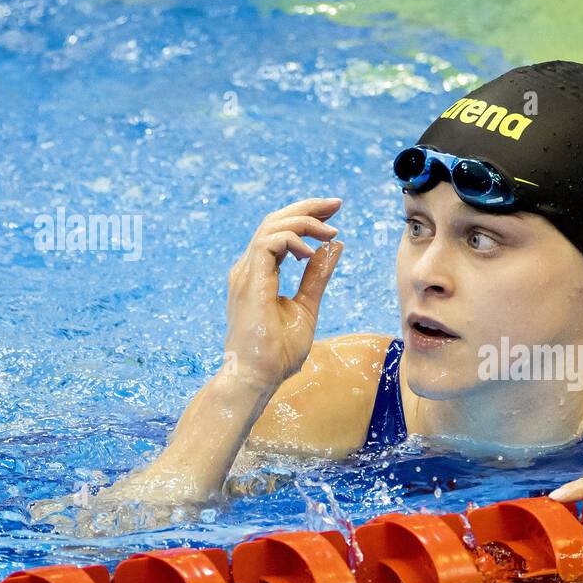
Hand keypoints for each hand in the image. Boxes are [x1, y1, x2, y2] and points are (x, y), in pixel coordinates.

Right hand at [224, 197, 343, 389]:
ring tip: (330, 232)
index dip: (306, 216)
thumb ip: (317, 276)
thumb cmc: (277, 352)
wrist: (257, 378)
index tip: (334, 213)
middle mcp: (249, 268)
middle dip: (308, 208)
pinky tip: (311, 252)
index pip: (280, 231)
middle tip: (337, 204)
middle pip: (275, 220)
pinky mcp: (249, 281)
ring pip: (271, 226)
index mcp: (259, 273)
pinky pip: (269, 242)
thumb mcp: (307, 306)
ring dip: (304, 222)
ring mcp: (245, 273)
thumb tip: (334, 248)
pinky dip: (292, 239)